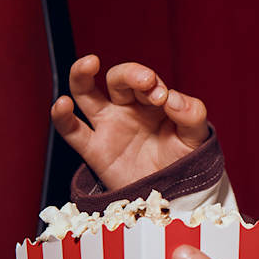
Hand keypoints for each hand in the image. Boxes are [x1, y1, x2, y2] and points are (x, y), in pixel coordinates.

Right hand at [51, 54, 209, 189]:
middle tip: (146, 82)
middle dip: (131, 75)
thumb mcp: (196, 137)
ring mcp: (108, 125)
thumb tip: (173, 98)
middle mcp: (127, 108)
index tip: (163, 97)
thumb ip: (192, 114)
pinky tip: (62, 104)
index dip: (153, 82)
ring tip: (90, 62)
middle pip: (118, 79)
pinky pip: (71, 130)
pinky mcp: (93, 148)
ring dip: (82, 74)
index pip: (147, 81)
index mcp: (153, 101)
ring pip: (86, 93)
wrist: (172, 195)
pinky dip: (62, 117)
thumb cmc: (183, 162)